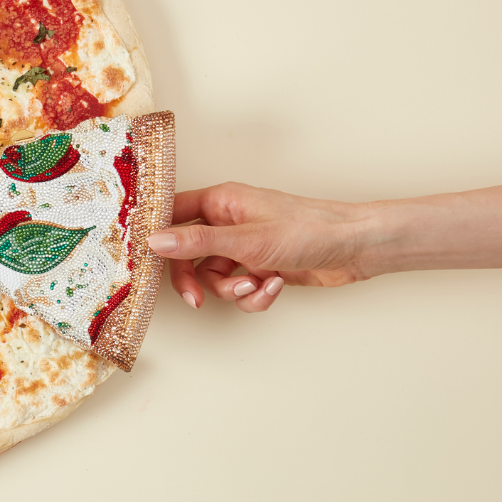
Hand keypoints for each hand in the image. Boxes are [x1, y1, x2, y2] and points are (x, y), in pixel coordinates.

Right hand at [149, 182, 377, 312]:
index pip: (172, 214)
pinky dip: (255, 295)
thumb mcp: (246, 240)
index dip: (157, 236)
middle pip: (188, 254)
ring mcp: (244, 247)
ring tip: (256, 285)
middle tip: (196, 299)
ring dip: (233, 290)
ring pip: (215, 278)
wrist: (356, 249)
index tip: (145, 260)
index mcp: (221, 202)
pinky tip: (274, 286)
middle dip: (193, 280)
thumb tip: (154, 241)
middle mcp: (228, 222)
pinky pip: (240, 290)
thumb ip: (198, 243)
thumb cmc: (309, 230)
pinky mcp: (260, 268)